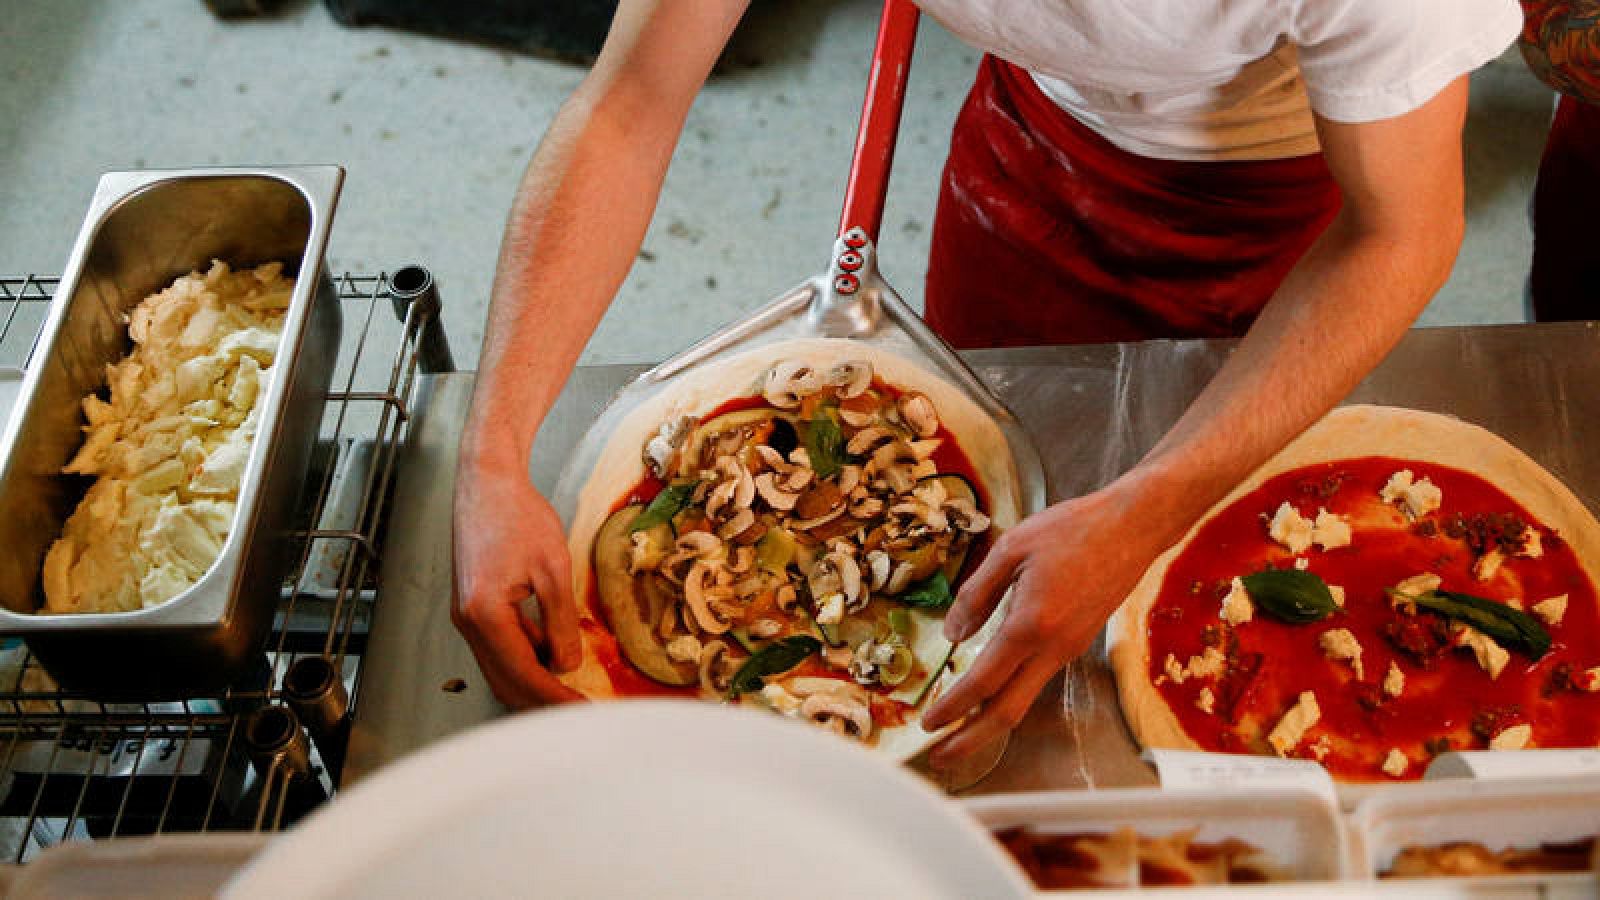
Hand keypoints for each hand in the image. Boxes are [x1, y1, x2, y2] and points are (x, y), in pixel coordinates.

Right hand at [452, 462, 583, 707]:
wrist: (487, 483)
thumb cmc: (519, 516)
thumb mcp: (553, 569)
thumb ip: (560, 622)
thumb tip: (567, 664)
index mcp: (484, 615)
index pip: (523, 675)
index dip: (554, 699)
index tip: (581, 712)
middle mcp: (467, 622)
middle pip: (505, 681)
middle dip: (541, 701)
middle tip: (578, 712)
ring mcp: (466, 616)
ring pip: (500, 667)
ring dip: (534, 682)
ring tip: (570, 690)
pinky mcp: (472, 607)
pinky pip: (499, 646)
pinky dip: (525, 658)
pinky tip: (553, 655)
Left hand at [920, 484, 1169, 768]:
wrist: (1133, 527)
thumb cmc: (1072, 530)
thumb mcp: (1010, 549)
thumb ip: (976, 594)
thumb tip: (952, 635)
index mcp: (1030, 624)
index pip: (983, 682)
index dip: (952, 707)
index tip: (927, 724)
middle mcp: (1052, 647)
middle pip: (1007, 712)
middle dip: (971, 740)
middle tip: (941, 758)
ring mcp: (1069, 649)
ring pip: (1024, 700)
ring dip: (989, 722)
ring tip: (958, 732)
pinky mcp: (1077, 643)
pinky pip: (1037, 680)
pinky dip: (1010, 696)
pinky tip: (991, 693)